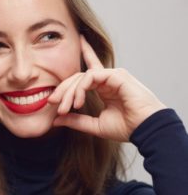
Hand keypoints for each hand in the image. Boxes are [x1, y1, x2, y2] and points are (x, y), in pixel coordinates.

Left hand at [48, 36, 165, 141]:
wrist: (146, 130)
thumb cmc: (126, 127)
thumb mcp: (95, 125)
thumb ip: (76, 121)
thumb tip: (56, 120)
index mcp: (104, 88)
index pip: (86, 74)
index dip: (75, 68)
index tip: (59, 80)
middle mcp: (107, 80)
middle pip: (77, 77)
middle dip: (63, 90)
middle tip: (52, 102)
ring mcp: (112, 76)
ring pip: (81, 77)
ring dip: (70, 92)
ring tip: (65, 108)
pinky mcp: (116, 76)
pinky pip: (91, 77)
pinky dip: (81, 89)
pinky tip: (78, 102)